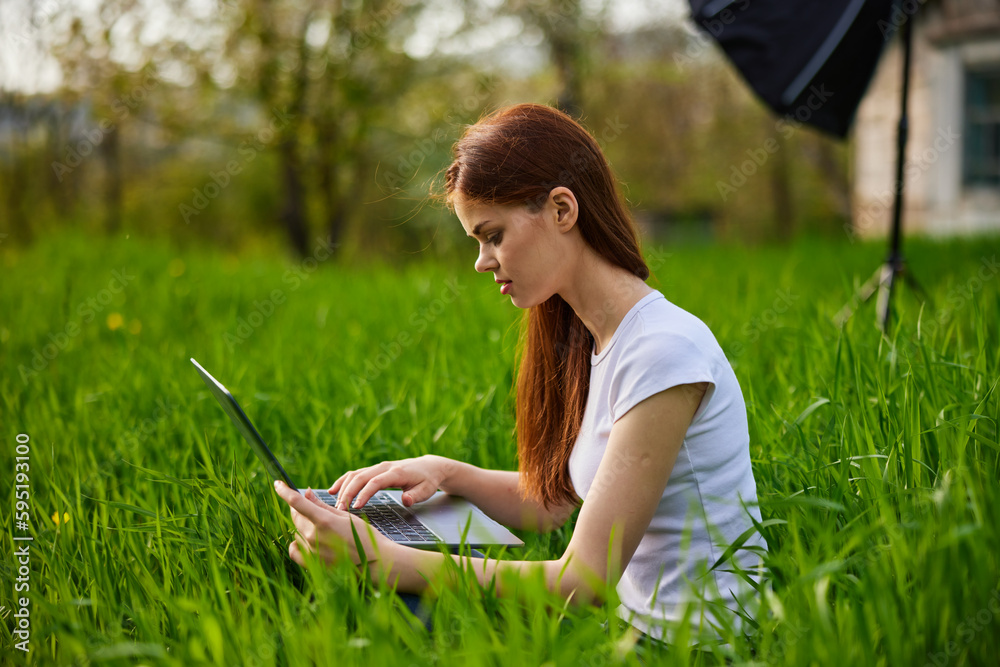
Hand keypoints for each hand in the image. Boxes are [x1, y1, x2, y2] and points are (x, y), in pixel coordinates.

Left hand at [272, 480, 389, 567]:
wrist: (374, 564)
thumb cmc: (363, 536)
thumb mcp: (345, 517)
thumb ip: (322, 506)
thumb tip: (307, 493)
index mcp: (323, 521)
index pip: (296, 502)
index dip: (284, 491)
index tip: (277, 484)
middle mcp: (313, 536)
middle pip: (296, 516)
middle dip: (300, 509)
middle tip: (313, 508)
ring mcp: (310, 552)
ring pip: (297, 531)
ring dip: (304, 526)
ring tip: (323, 530)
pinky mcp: (310, 564)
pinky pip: (294, 549)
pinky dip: (298, 542)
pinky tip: (308, 540)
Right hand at [329, 454, 454, 510]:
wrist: (429, 466)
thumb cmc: (427, 480)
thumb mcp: (426, 490)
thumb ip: (416, 496)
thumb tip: (406, 500)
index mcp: (396, 473)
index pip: (376, 482)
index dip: (364, 494)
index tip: (356, 507)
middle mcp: (384, 467)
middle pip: (360, 477)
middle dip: (348, 493)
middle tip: (339, 510)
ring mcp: (378, 467)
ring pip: (355, 474)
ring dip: (343, 488)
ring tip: (335, 505)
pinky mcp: (374, 470)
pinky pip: (355, 474)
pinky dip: (343, 481)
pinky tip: (332, 491)